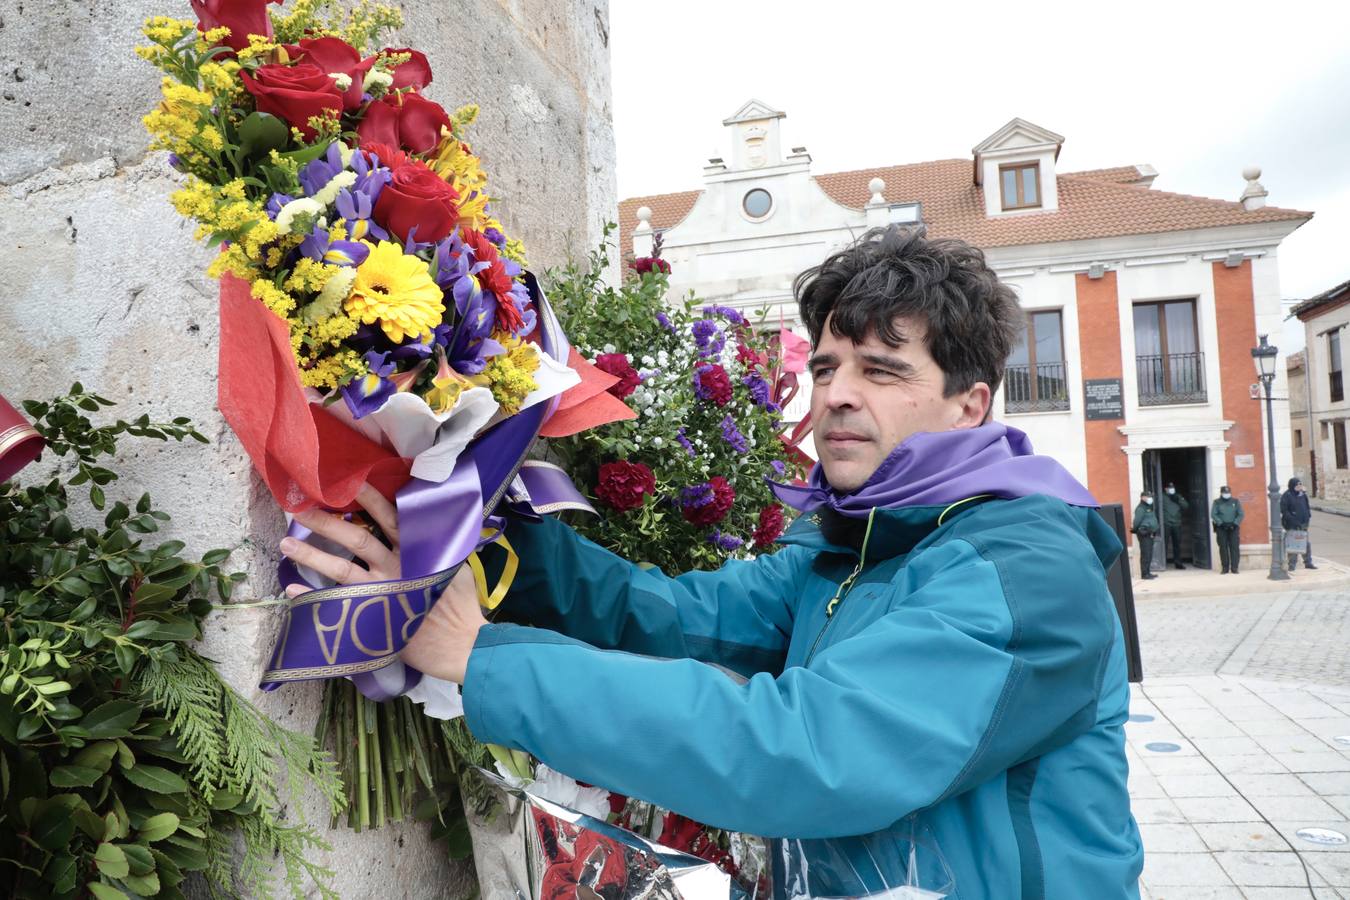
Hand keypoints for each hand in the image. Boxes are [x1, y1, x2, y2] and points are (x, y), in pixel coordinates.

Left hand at [278, 482, 487, 683]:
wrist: (461, 644)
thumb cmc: (461, 604)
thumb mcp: (456, 565)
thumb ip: (438, 544)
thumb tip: (429, 523)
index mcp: (417, 550)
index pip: (389, 517)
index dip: (369, 498)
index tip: (348, 481)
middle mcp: (397, 567)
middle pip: (357, 539)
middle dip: (328, 522)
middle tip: (301, 509)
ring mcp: (383, 591)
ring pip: (342, 569)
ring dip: (311, 555)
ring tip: (286, 544)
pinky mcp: (373, 617)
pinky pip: (335, 605)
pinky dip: (313, 597)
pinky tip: (292, 590)